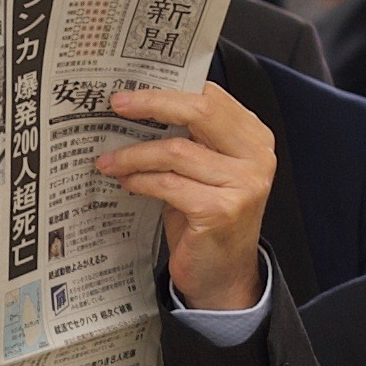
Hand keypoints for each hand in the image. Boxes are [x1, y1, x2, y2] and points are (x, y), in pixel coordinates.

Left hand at [94, 81, 278, 314]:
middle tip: (116, 105)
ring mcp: (243, 184)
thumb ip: (188, 139)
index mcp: (253, 137)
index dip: (168, 89)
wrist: (223, 275)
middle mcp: (255, 156)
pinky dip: (140, 181)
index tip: (131, 90)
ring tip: (109, 160)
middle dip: (152, 104)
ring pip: (175, 151)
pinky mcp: (221, 211)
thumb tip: (137, 108)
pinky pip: (168, 184)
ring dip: (133, 154)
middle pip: (200, 111)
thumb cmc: (207, 219)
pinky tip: (126, 182)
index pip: (211, 96)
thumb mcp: (204, 171)